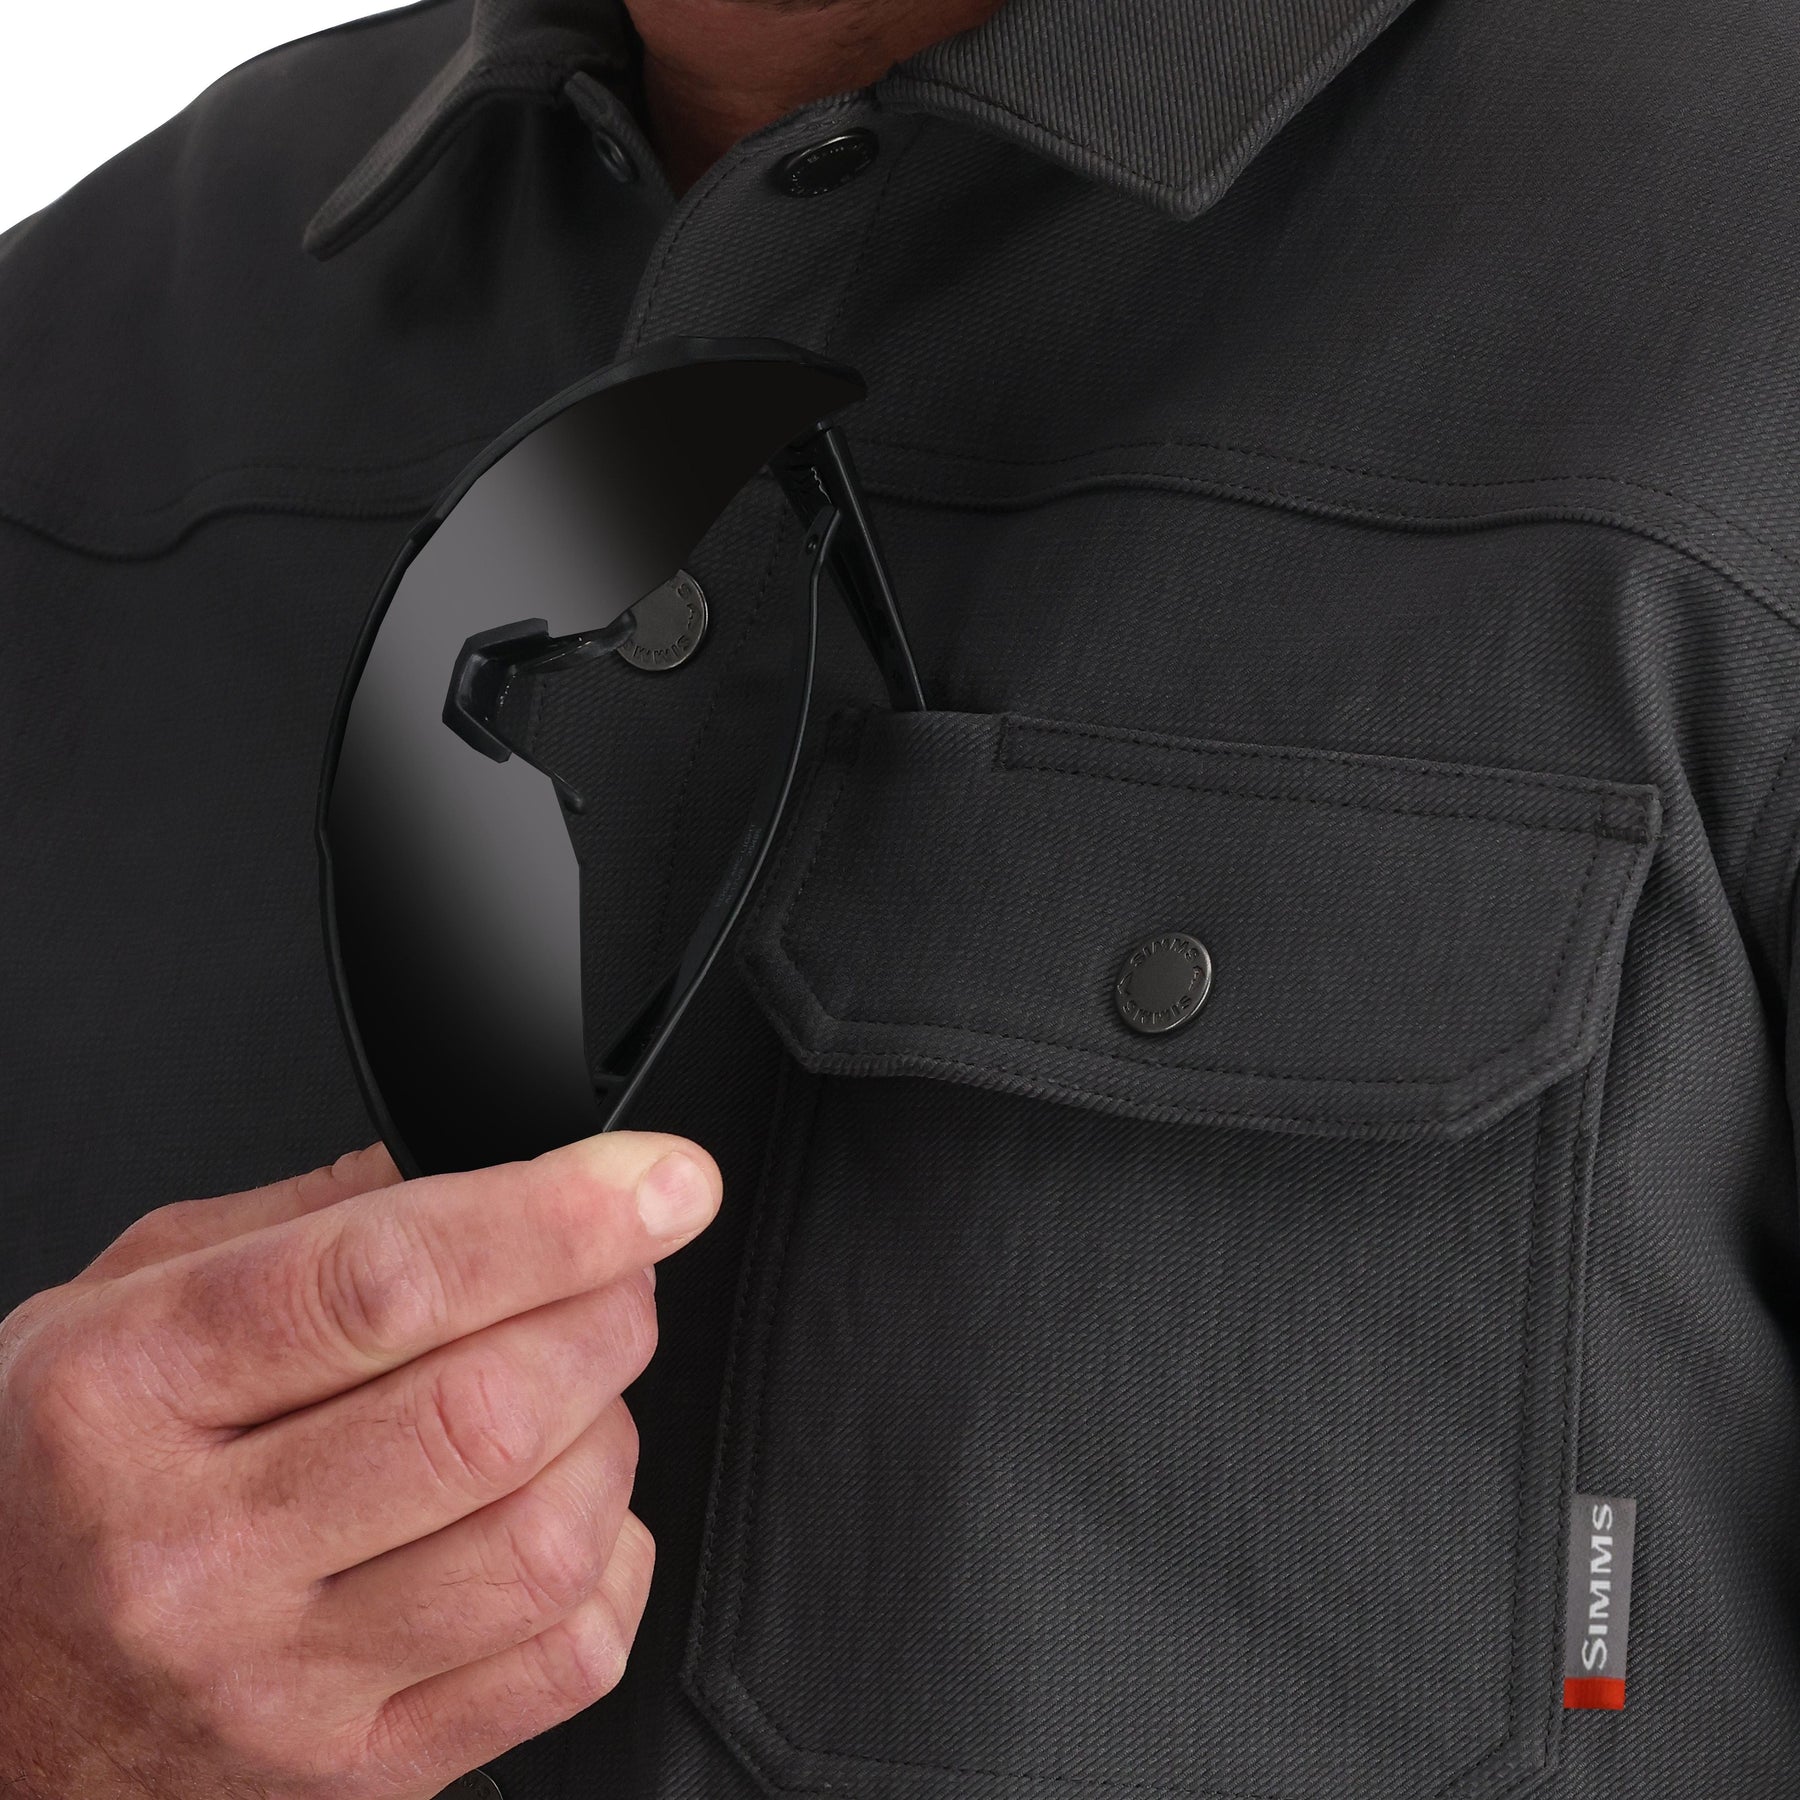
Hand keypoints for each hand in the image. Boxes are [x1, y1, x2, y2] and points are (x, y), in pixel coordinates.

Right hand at [0, 1130, 722, 1798]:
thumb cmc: (50, 1490)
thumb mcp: (112, 1309)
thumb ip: (297, 1224)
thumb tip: (480, 1165)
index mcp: (124, 1395)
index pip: (383, 1284)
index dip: (557, 1217)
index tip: (662, 1179)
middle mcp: (195, 1552)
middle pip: (489, 1413)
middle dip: (608, 1311)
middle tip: (619, 1270)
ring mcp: (280, 1684)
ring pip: (545, 1540)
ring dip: (612, 1430)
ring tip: (574, 1390)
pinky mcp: (359, 1774)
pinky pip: (567, 1657)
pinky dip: (613, 1556)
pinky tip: (563, 1512)